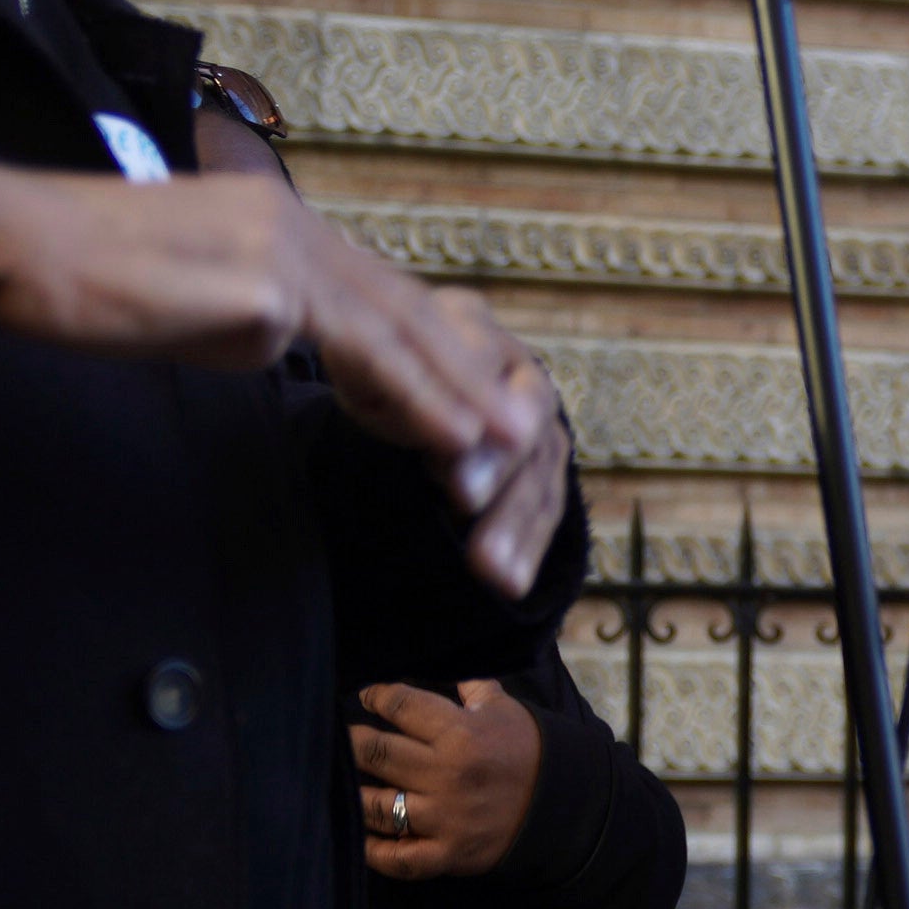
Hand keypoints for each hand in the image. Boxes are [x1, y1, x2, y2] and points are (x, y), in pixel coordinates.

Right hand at [0, 150, 569, 596]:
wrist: (16, 248)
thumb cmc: (74, 278)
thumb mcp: (179, 291)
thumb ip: (240, 310)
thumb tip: (274, 340)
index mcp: (269, 221)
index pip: (368, 290)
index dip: (424, 345)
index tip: (469, 392)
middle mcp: (288, 226)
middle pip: (400, 308)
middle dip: (465, 372)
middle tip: (524, 424)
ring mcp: (279, 257)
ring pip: (396, 335)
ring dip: (457, 396)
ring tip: (507, 446)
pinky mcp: (261, 297)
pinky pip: (356, 362)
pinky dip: (414, 405)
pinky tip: (446, 443)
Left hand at [327, 292, 572, 602]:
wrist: (401, 389)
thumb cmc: (374, 370)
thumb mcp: (361, 367)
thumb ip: (378, 384)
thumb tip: (406, 420)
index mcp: (466, 323)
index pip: (477, 355)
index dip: (466, 399)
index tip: (443, 449)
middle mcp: (515, 365)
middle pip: (525, 412)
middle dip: (496, 463)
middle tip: (463, 500)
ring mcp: (538, 417)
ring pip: (540, 468)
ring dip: (515, 523)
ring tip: (491, 573)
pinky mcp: (546, 461)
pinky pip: (547, 504)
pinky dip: (528, 547)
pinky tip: (509, 585)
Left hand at [352, 679, 544, 880]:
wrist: (564, 806)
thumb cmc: (528, 751)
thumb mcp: (503, 709)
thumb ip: (470, 684)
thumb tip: (443, 657)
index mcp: (461, 733)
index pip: (399, 705)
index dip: (375, 696)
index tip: (366, 696)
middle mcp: (447, 775)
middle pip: (376, 752)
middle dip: (351, 742)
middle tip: (340, 737)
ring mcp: (445, 819)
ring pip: (375, 806)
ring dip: (352, 793)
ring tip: (342, 782)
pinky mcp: (448, 855)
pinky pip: (398, 858)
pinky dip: (373, 851)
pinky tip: (357, 838)